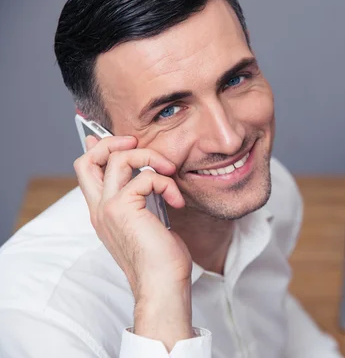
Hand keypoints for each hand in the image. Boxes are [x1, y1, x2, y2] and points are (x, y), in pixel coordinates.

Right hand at [74, 135, 193, 347]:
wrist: (161, 284)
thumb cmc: (160, 258)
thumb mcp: (148, 221)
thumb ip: (143, 199)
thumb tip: (148, 176)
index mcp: (103, 212)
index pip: (86, 171)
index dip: (100, 149)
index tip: (125, 141)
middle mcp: (100, 209)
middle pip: (87, 159)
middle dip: (113, 142)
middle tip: (138, 145)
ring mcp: (108, 209)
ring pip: (116, 159)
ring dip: (148, 157)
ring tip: (168, 171)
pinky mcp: (123, 209)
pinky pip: (145, 177)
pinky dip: (166, 183)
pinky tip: (176, 200)